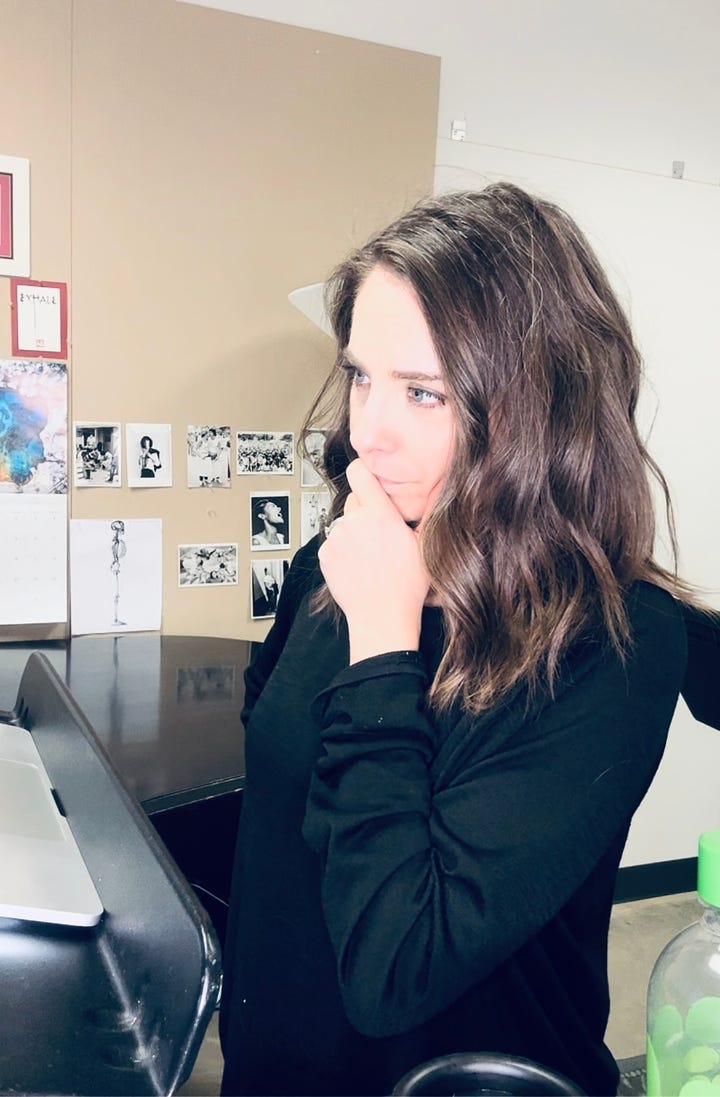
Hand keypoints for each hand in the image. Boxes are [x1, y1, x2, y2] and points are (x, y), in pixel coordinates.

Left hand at [318, 459, 430, 662]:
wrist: (382, 617)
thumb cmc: (408, 585)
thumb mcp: (426, 545)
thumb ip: (428, 512)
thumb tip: (438, 488)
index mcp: (379, 514)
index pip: (358, 472)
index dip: (363, 472)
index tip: (368, 477)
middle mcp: (354, 522)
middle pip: (353, 500)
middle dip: (364, 510)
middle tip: (379, 533)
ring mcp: (337, 538)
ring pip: (343, 523)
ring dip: (353, 532)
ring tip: (370, 555)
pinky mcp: (325, 555)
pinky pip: (333, 543)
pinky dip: (342, 550)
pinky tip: (358, 566)